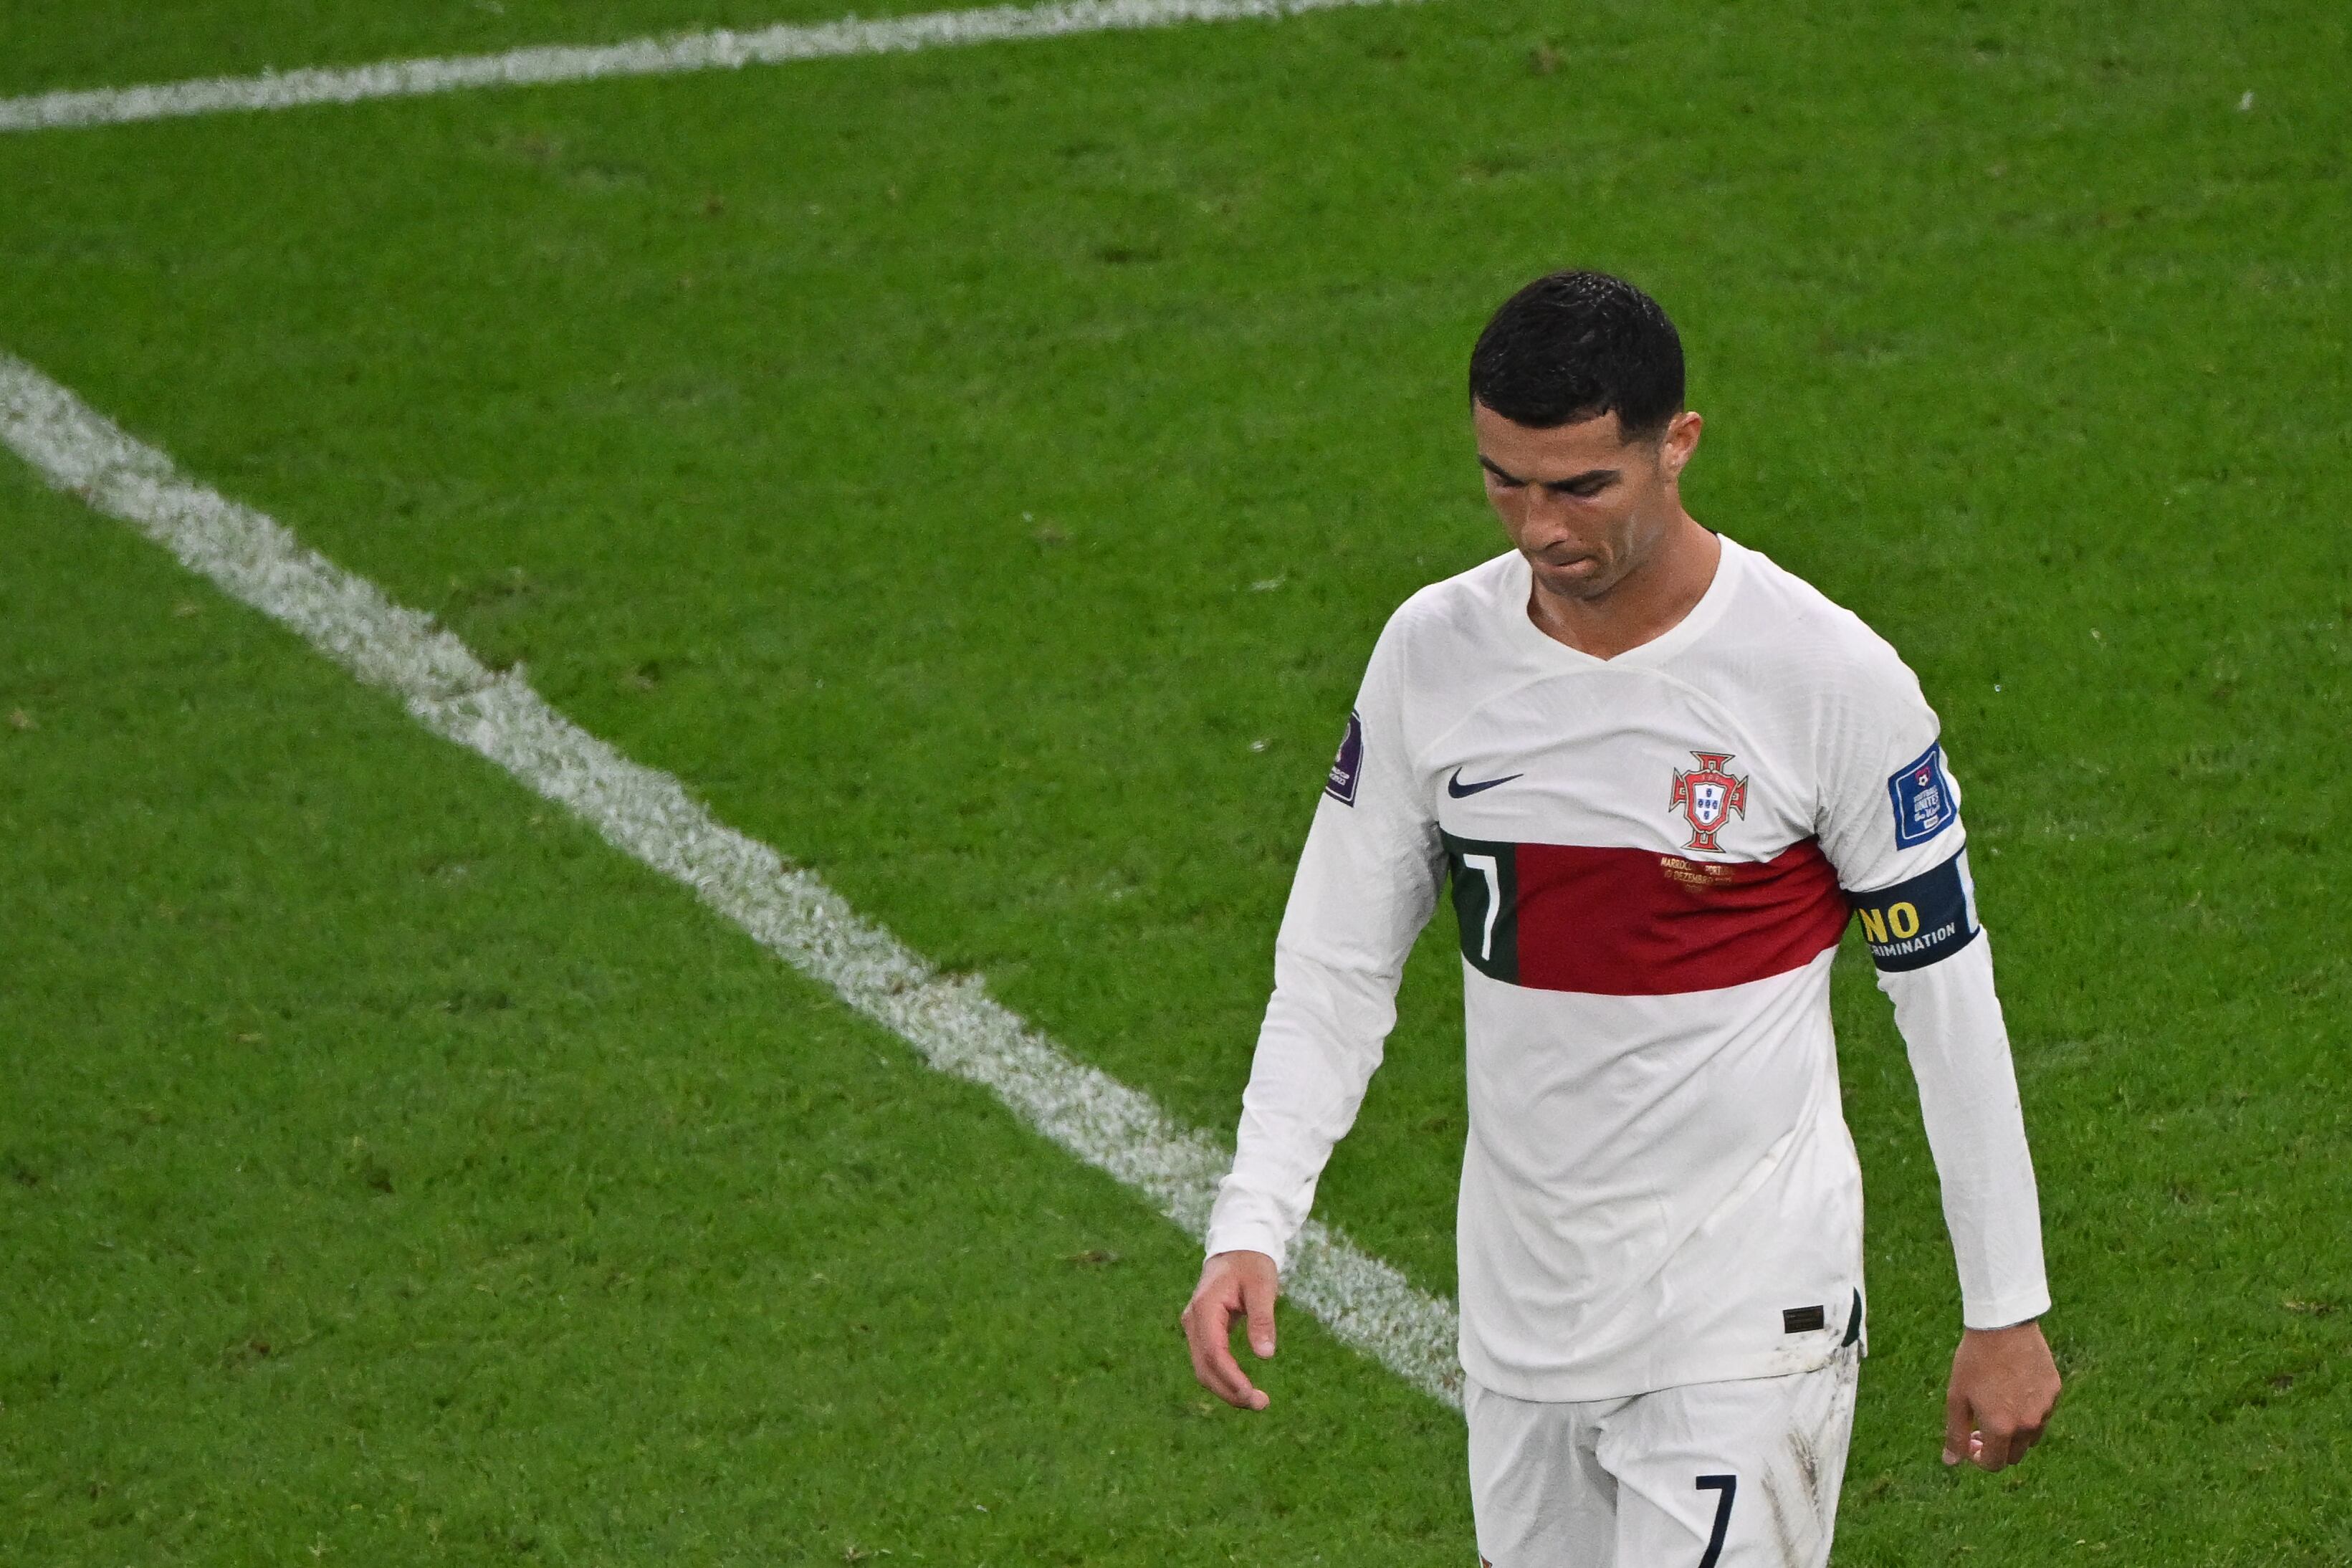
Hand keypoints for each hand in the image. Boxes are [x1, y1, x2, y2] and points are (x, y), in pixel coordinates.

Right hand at [1181, 1249, 1279, 1410]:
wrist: (1237, 1247)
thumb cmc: (1252, 1264)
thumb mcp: (1263, 1286)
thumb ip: (1262, 1319)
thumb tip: (1266, 1355)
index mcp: (1205, 1308)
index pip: (1214, 1353)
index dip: (1231, 1378)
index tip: (1253, 1396)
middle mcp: (1193, 1320)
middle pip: (1204, 1367)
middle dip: (1229, 1391)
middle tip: (1261, 1404)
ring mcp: (1194, 1326)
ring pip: (1203, 1368)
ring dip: (1226, 1388)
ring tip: (1256, 1400)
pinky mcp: (1202, 1331)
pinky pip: (1208, 1361)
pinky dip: (1224, 1378)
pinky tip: (1243, 1387)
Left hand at [1943, 1319, 2059, 1470]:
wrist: (2003, 1325)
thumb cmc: (1974, 1361)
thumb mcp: (1957, 1397)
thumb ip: (1955, 1434)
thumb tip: (1951, 1463)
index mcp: (2001, 1429)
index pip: (1994, 1463)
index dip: (1978, 1458)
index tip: (1969, 1440)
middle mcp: (2028, 1425)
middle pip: (2015, 1455)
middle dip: (1996, 1448)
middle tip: (1980, 1427)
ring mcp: (2045, 1409)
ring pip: (2031, 1436)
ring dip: (2014, 1433)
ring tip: (1997, 1407)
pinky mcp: (2055, 1392)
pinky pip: (2043, 1413)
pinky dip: (2029, 1412)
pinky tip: (2014, 1390)